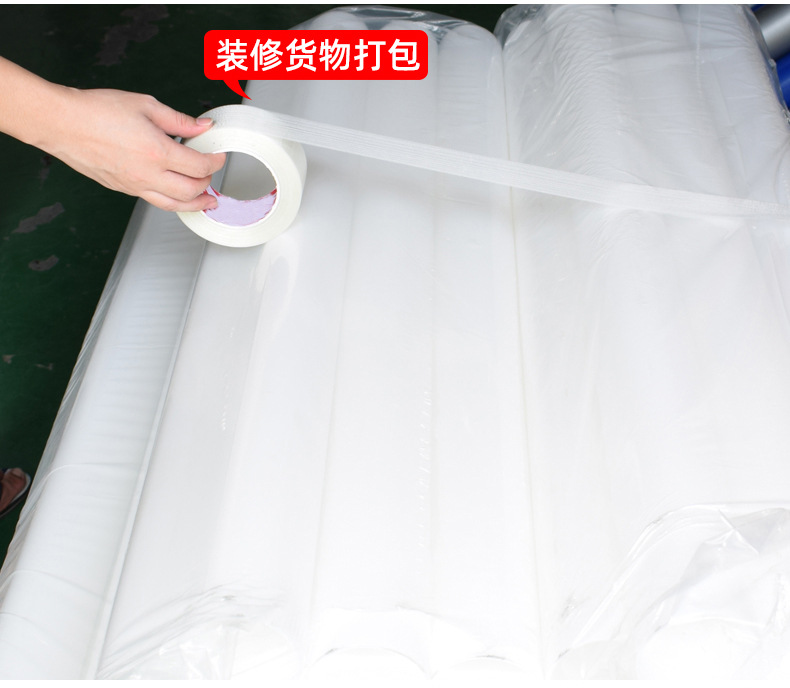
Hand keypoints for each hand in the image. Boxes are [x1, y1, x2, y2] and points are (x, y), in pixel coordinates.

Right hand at [42, 88, 225, 211]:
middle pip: (192, 191)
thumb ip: (179, 120)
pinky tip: (177, 196)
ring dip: (196, 204)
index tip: (218, 155)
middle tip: (212, 173)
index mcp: (157, 152)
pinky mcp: (123, 189)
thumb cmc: (96, 111)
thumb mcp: (145, 105)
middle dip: (208, 183)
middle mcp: (148, 174)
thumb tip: (203, 126)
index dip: (215, 162)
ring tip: (208, 202)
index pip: (199, 166)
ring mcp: (135, 185)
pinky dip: (173, 202)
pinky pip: (155, 202)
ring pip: (174, 205)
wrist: (61, 123)